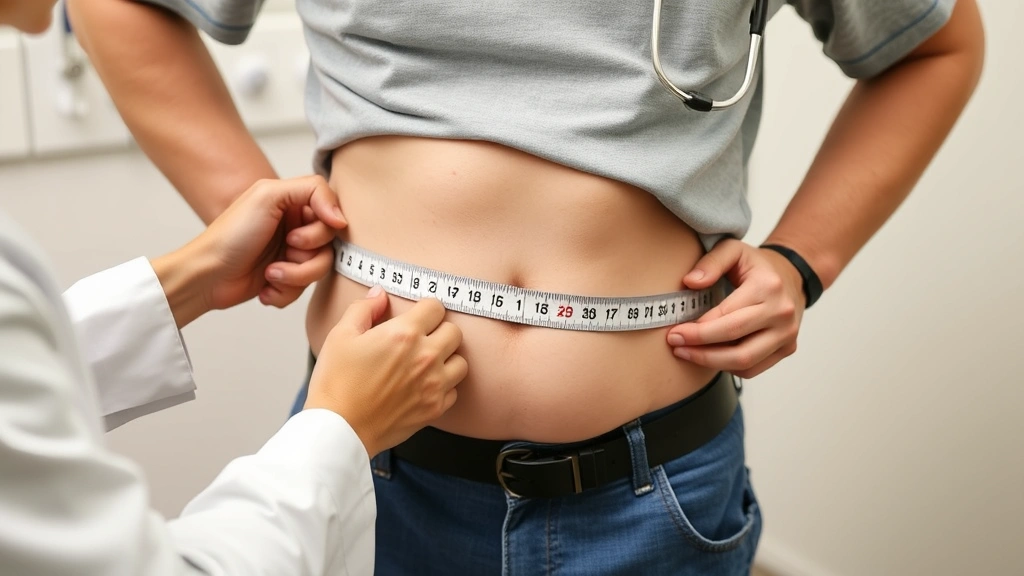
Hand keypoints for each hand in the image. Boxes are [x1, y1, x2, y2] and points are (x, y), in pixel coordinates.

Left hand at [195, 175, 344, 308]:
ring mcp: (291, 253)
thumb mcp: (268, 196)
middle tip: (286, 248)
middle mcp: (295, 226)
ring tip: (270, 273)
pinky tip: (265, 285)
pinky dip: (284, 291)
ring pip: (320, 269)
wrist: (207, 275)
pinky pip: (304, 290)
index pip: (331, 210)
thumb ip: (312, 190)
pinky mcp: (286, 278)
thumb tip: (341, 217)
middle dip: (306, 254)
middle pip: (330, 243)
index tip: (302, 235)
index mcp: (292, 202)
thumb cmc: (230, 235)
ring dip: (295, 276)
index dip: (324, 227)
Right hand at [305, 287, 466, 455]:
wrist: (339, 429)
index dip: (426, 309)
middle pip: (454, 331)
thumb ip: (364, 308)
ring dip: (448, 358)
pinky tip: (425, 385)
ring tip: (427, 362)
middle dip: (439, 330)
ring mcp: (434, 385)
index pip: (436, 307)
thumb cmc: (336, 382)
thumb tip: (379, 294)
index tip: (418, 316)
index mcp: (404, 334)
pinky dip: (444, 386)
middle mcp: (426, 357)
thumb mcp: (341, 335)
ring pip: (461, 361)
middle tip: (422, 338)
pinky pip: (454, 390)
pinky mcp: (435, 408)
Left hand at [666, 239, 804, 378]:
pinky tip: (710, 356)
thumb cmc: (757, 266)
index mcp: (768, 287)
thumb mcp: (733, 249)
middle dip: (700, 350)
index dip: (697, 331)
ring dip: (711, 362)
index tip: (674, 332)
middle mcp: (782, 313)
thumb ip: (711, 262)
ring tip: (687, 353)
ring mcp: (787, 334)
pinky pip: (753, 369)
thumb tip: (691, 282)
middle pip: (736, 345)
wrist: (791, 276)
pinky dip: (727, 367)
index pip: (727, 318)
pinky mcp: (787, 348)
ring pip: (744, 363)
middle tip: (676, 345)